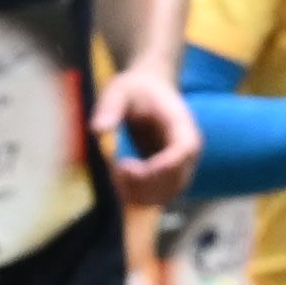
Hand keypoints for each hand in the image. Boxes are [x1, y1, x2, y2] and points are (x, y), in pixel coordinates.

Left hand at [98, 57, 202, 204]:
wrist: (149, 89)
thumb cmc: (135, 88)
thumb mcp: (119, 90)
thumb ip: (110, 107)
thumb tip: (98, 130)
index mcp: (181, 123)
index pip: (184, 150)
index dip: (161, 166)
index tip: (127, 166)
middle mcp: (188, 148)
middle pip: (178, 178)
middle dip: (145, 183)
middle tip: (116, 169)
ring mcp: (181, 164)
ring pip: (169, 192)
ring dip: (142, 193)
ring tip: (116, 174)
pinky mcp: (169, 174)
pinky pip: (160, 195)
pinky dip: (141, 195)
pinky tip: (119, 181)